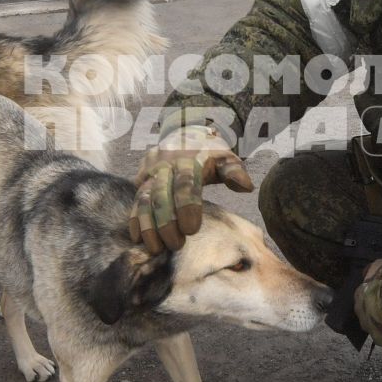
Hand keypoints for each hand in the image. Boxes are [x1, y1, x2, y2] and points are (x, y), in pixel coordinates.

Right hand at [131, 123, 253, 252]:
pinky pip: (135, 201)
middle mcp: (165, 165)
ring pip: (144, 200)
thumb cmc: (209, 153)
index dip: (186, 207)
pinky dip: (135, 221)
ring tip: (156, 249)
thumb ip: (235, 171)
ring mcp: (150, 172)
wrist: (184, 133)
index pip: (185, 184)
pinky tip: (138, 239)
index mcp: (188, 160)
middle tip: (176, 245)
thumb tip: (246, 186)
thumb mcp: (225, 156)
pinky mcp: (141, 180)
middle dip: (166, 222)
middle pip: (161, 195)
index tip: (191, 230)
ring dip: (148, 226)